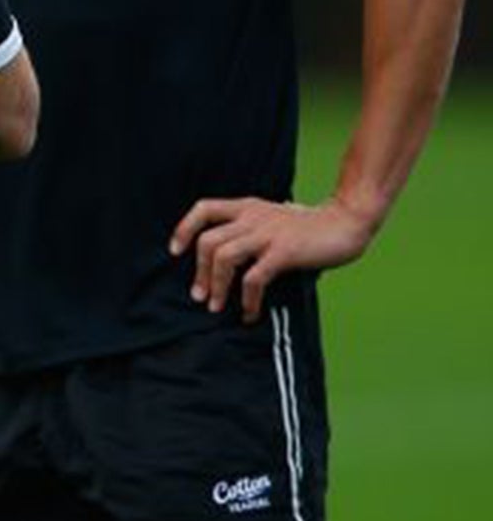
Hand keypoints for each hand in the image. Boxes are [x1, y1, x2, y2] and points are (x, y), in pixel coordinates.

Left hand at [171, 195, 376, 322]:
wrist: (347, 222)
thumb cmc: (309, 226)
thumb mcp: (272, 218)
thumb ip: (250, 229)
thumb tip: (227, 258)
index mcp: (247, 207)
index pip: (204, 208)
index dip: (184, 228)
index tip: (174, 251)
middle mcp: (252, 217)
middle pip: (208, 241)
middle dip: (199, 271)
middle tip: (199, 296)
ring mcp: (268, 234)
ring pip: (224, 257)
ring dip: (216, 285)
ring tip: (216, 306)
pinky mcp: (284, 252)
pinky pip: (254, 278)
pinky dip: (247, 299)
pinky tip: (250, 313)